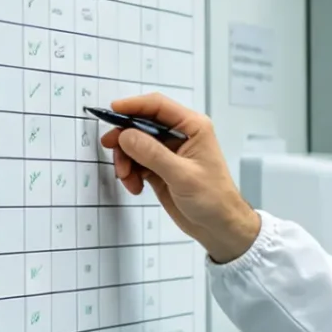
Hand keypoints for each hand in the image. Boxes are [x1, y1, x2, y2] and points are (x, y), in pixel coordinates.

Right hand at [97, 93, 261, 261]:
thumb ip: (152, 154)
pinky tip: (136, 187)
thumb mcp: (182, 175)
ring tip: (128, 178)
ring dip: (126, 160)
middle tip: (112, 151)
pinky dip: (130, 172)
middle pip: (141, 124)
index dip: (134, 105)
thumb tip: (126, 135)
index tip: (112, 110)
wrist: (219, 226)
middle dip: (125, 139)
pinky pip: (136, 162)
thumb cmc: (214, 198)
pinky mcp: (160, 168)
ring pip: (135, 145)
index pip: (158, 106)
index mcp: (193, 127)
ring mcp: (168, 152)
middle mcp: (180, 135)